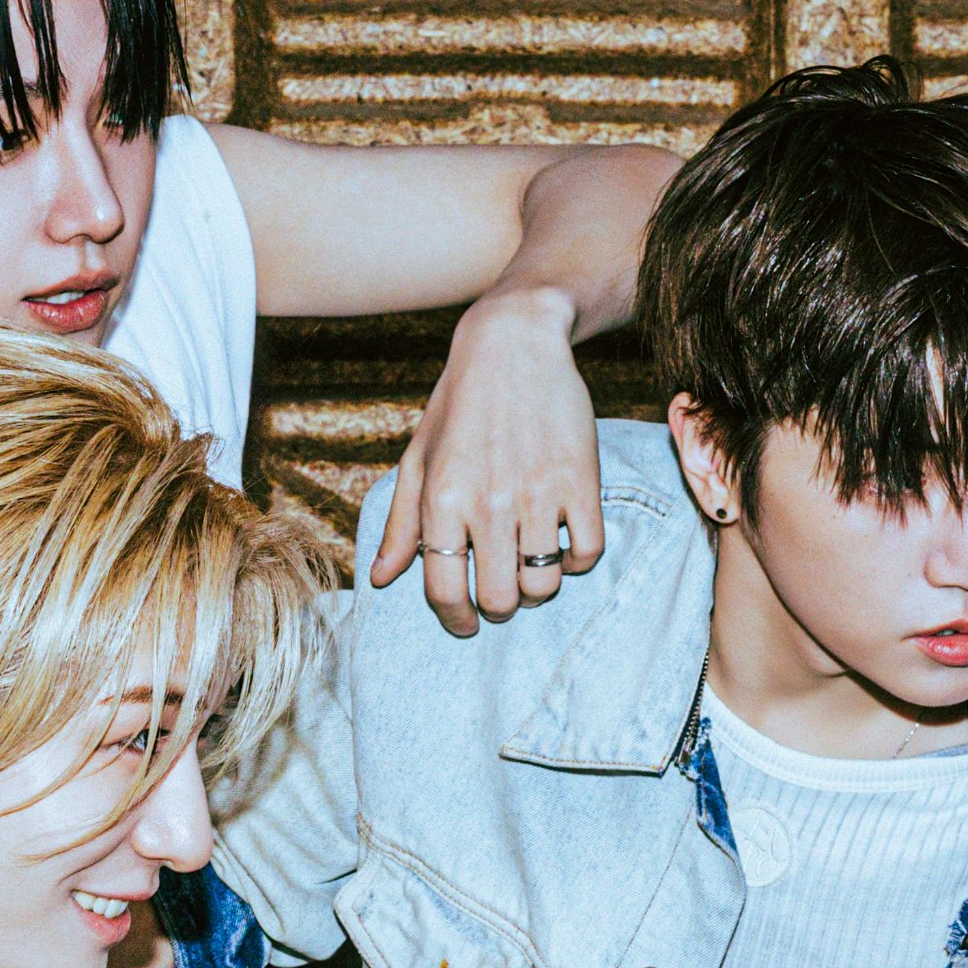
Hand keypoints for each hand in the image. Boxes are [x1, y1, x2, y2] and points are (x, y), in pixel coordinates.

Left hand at [369, 283, 604, 634]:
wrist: (515, 344)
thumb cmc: (460, 404)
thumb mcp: (419, 458)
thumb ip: (401, 523)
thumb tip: (381, 578)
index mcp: (442, 499)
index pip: (444, 589)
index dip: (455, 618)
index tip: (465, 622)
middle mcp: (488, 501)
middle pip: (498, 598)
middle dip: (498, 606)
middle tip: (500, 590)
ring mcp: (538, 493)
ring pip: (543, 583)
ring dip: (537, 586)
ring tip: (530, 566)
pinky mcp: (581, 481)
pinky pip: (587, 553)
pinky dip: (576, 562)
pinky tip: (563, 544)